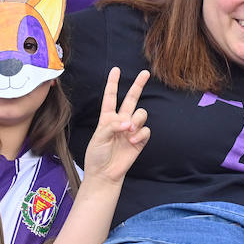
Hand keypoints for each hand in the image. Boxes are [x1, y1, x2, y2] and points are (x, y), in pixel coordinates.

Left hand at [80, 68, 150, 184]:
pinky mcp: (139, 140)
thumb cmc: (97, 155)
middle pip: (131, 98)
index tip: (116, 70)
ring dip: (137, 119)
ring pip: (141, 113)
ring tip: (129, 131)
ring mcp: (131, 130)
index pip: (110, 96)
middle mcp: (120, 121)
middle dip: (138, 85)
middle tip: (145, 73)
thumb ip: (113, 126)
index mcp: (107, 118)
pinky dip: (140, 133)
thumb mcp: (99, 137)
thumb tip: (129, 123)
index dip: (113, 83)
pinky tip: (133, 140)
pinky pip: (146, 129)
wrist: (105, 173)